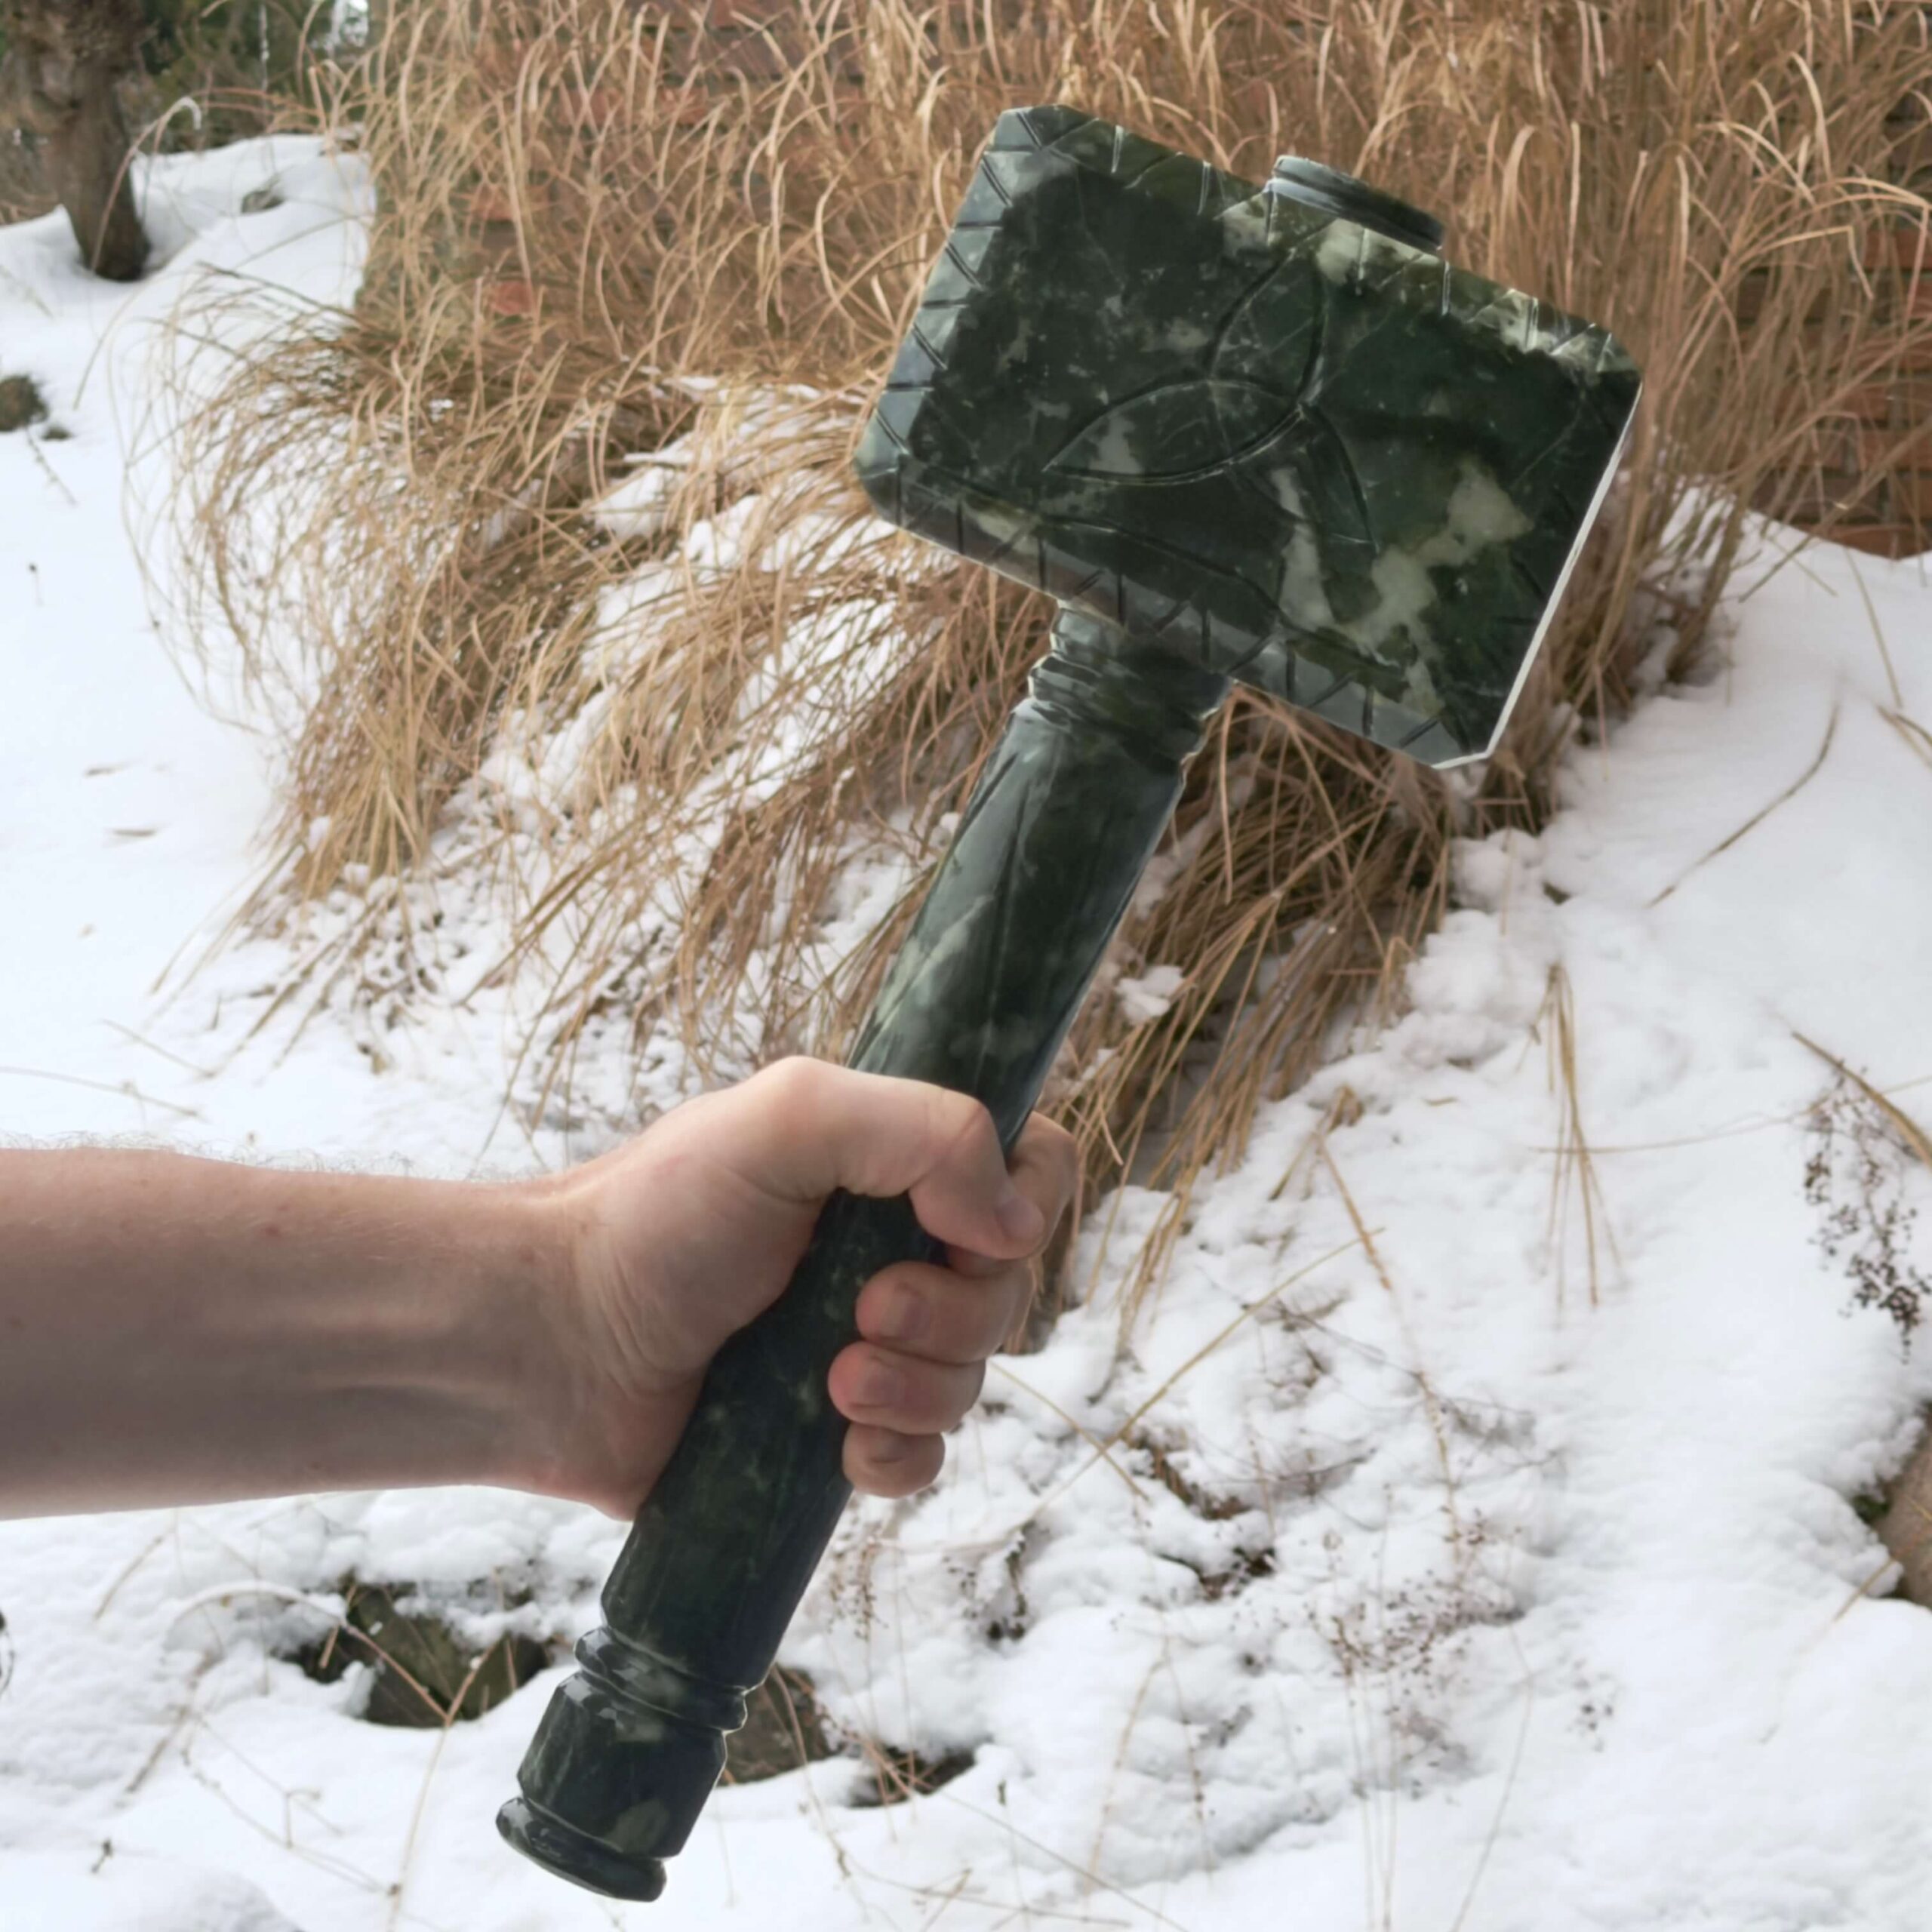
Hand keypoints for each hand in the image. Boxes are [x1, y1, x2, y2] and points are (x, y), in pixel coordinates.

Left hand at [522, 1058, 1079, 1518]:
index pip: (1030, 1164)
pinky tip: (838, 1446)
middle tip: (860, 1308)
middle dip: (952, 1310)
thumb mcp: (787, 1118)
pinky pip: (926, 1459)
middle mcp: (893, 1248)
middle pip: (1013, 1287)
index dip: (1026, 1200)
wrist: (556, 1345)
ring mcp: (870, 1344)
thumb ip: (922, 1129)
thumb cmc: (655, 1217)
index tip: (961, 1226)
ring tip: (829, 1377)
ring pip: (974, 1378)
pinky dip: (896, 1455)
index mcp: (892, 1163)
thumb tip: (1015, 1221)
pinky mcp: (836, 1434)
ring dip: (918, 1385)